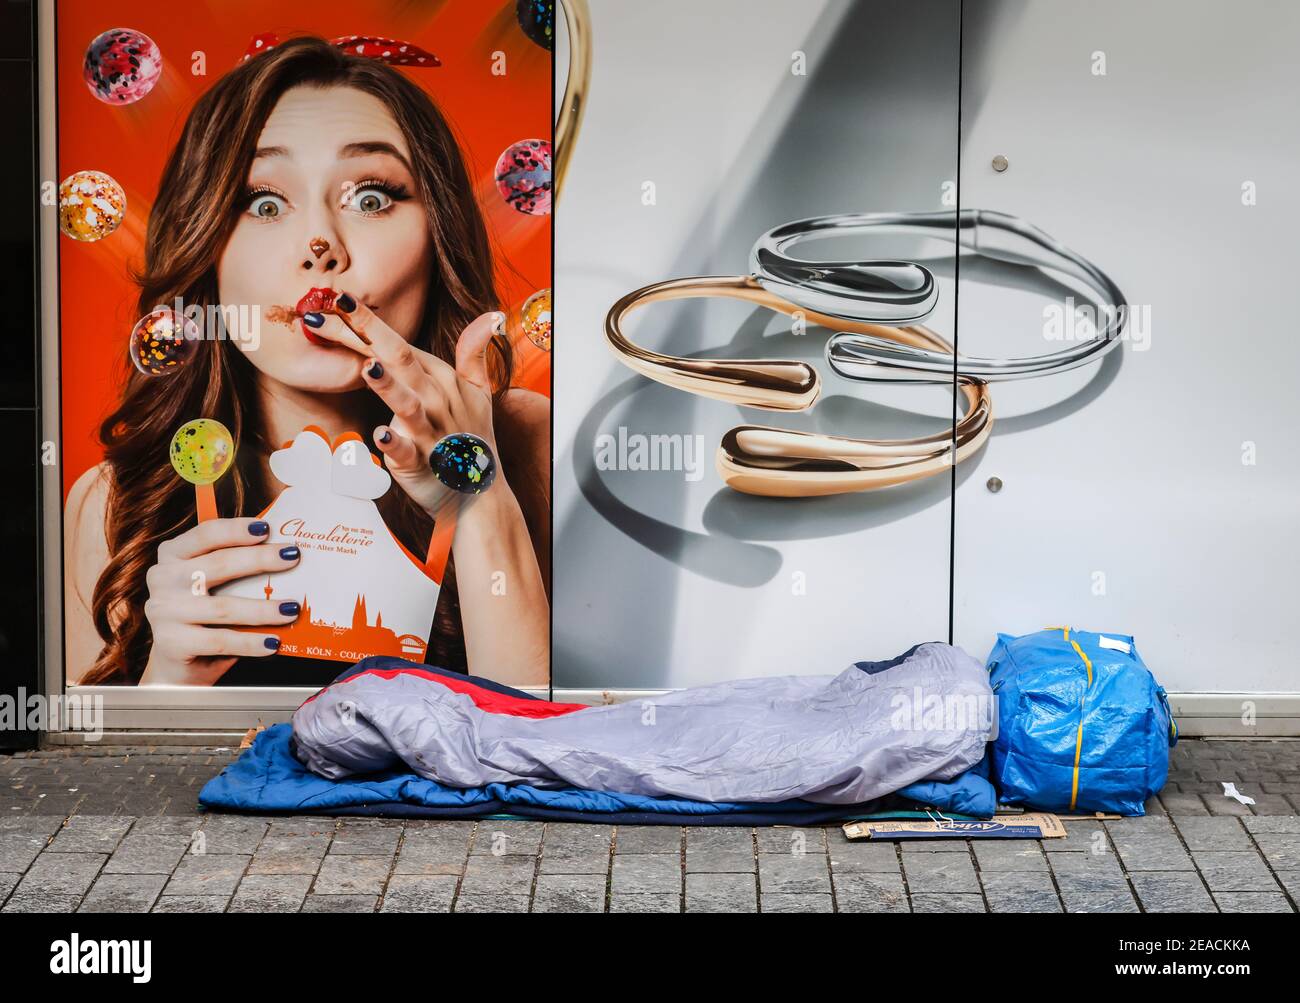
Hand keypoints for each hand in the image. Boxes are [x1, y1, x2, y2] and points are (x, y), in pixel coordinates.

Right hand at [139, 517, 302, 684]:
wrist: (177, 662)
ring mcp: (164, 611)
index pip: (205, 534)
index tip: (267, 529)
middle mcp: (163, 578)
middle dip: (260, 559)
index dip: (236, 529)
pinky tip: (274, 641)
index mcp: (173, 554)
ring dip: (263, 609)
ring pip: (223, 607)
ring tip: (292, 609)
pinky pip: (220, 640)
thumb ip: (236, 566)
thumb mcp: (213, 584)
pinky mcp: (172, 643)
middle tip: (293, 557)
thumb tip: (286, 553)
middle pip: (218, 564)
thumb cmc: (204, 615)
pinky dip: (251, 642)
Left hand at [304, 296, 505, 518]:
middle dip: (367, 335)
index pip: (399, 345)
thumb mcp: (479, 392)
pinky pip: (405, 452)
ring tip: (368, 367)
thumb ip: (475, 353)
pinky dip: (394, 444)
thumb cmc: (471, 436)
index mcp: (440, 378)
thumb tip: (491, 315)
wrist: (480, 491)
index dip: (368, 322)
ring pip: (406, 404)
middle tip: (332, 312)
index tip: (340, 298)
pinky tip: (380, 434)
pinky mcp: (419, 463)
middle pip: (399, 360)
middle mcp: (434, 399)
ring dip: (388, 386)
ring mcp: (428, 431)